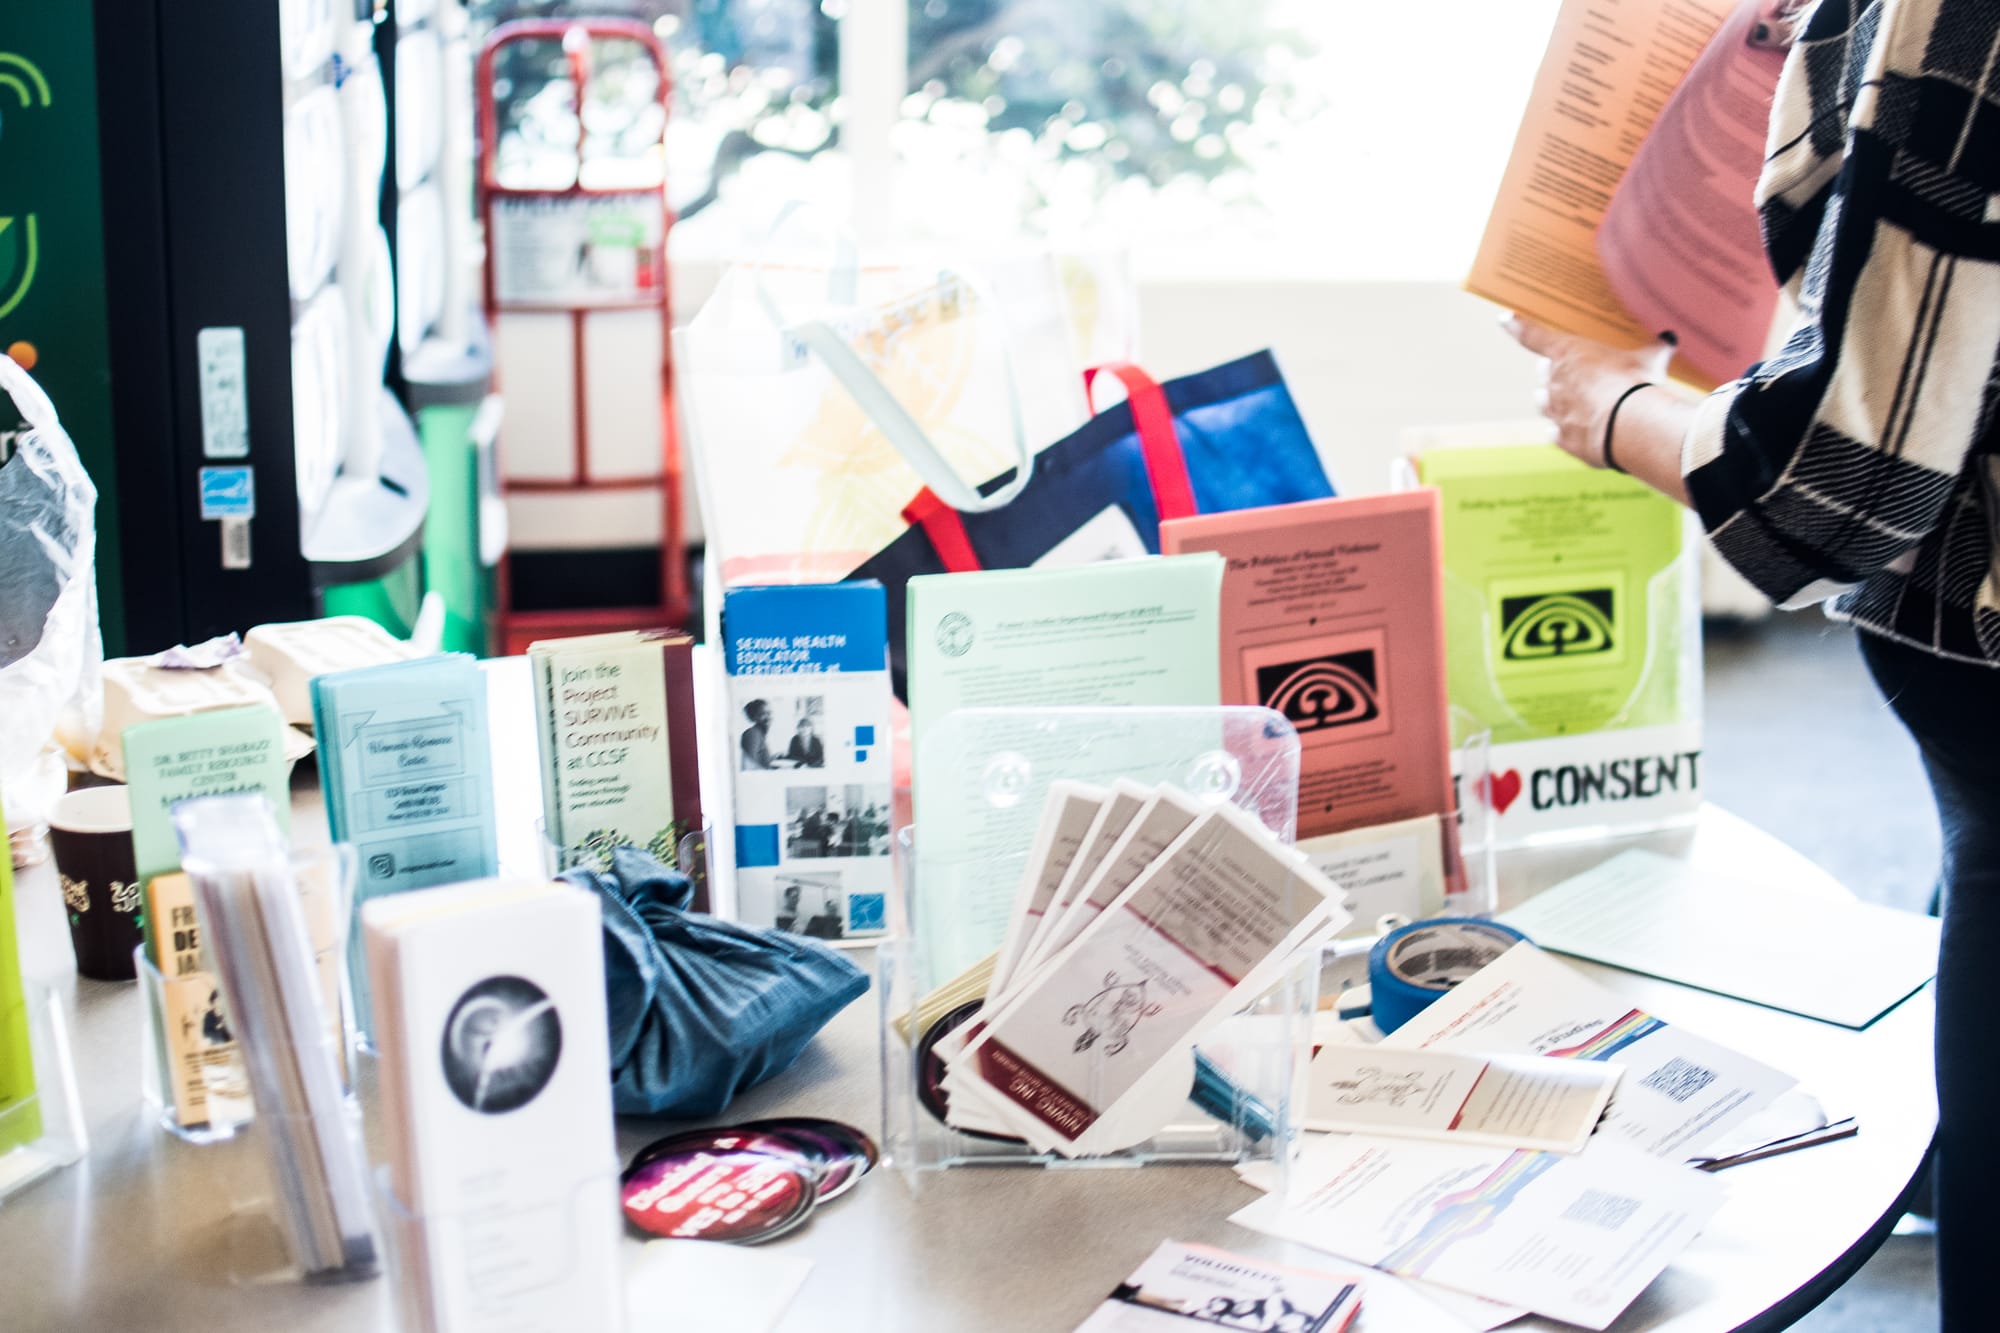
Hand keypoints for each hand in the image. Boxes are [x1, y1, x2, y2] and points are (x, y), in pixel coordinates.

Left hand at [1502, 315, 1675, 467]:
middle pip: (1544, 374)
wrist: (1630, 427)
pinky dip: (1562, 432)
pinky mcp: (1563, 439)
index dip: (1517, 326)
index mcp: (1568, 354)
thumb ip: (1655, 348)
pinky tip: (1576, 431)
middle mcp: (1554, 382)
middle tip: (1572, 373)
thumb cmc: (1636, 383)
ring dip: (1553, 401)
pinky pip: (1555, 433)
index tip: (1504, 319)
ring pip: (1544, 403)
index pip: (1534, 335)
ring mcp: (1556, 412)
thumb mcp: (1650, 358)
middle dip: (1553, 373)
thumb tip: (1670, 336)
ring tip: (1573, 402)